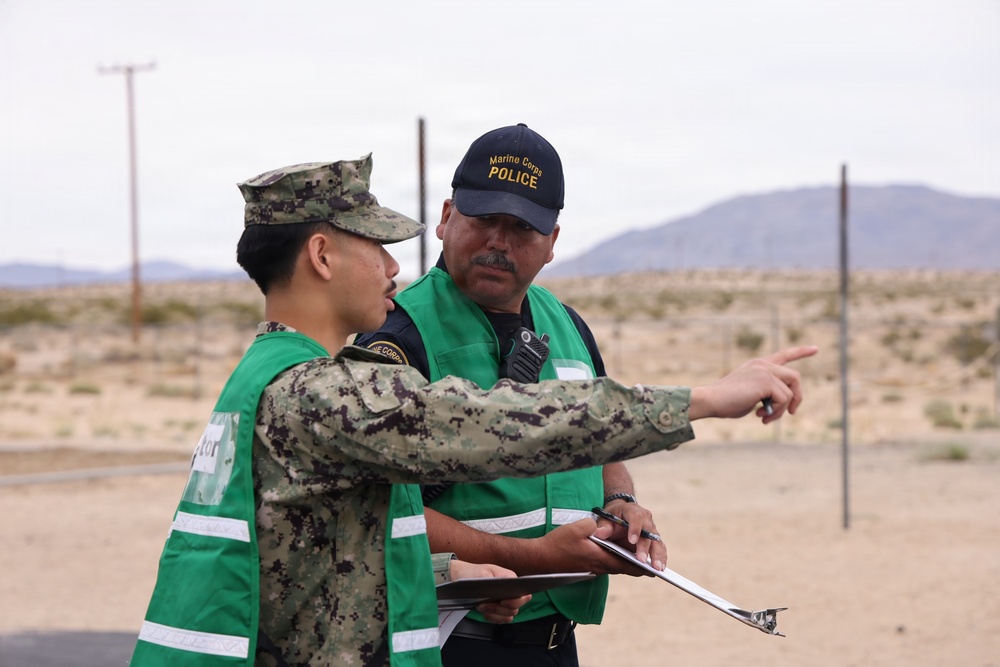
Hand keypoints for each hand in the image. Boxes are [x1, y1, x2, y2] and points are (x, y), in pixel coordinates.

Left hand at [449, 560, 530, 623]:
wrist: (460, 577)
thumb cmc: (472, 573)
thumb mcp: (482, 573)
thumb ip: (495, 581)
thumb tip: (505, 588)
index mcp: (511, 579)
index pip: (524, 595)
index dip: (515, 602)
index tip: (502, 602)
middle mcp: (511, 591)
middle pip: (515, 609)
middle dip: (499, 609)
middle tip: (485, 604)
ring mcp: (505, 601)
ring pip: (508, 616)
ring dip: (494, 614)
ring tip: (482, 606)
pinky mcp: (498, 609)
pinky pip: (500, 619)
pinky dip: (492, 618)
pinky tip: (484, 611)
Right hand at [535, 518, 650, 576]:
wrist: (541, 558)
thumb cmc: (558, 544)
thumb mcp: (578, 528)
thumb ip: (595, 526)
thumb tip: (602, 526)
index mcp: (600, 558)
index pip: (626, 565)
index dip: (641, 567)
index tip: (653, 569)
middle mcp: (599, 567)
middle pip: (623, 568)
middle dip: (636, 566)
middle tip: (650, 565)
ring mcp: (592, 568)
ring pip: (614, 567)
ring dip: (625, 563)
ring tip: (637, 560)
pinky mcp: (585, 567)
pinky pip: (605, 565)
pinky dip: (614, 561)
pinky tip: (615, 554)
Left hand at [599, 499, 667, 570]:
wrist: (621, 514)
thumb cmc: (613, 517)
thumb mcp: (605, 518)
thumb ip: (603, 526)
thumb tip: (599, 533)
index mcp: (632, 510)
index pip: (636, 517)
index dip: (635, 528)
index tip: (632, 540)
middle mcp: (646, 519)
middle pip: (648, 532)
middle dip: (645, 547)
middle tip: (642, 560)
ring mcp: (652, 530)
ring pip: (657, 542)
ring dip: (658, 555)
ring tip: (657, 568)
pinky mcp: (655, 540)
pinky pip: (660, 549)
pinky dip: (661, 558)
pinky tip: (660, 569)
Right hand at [690, 345, 817, 421]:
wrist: (710, 400)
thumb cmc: (725, 402)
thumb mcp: (750, 396)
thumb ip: (766, 394)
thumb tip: (783, 405)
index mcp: (758, 365)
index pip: (784, 355)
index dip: (801, 352)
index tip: (816, 349)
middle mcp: (763, 364)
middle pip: (795, 377)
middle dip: (797, 398)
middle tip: (791, 413)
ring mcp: (765, 370)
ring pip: (789, 392)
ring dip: (780, 410)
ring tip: (764, 418)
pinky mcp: (766, 380)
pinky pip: (783, 399)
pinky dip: (776, 412)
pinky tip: (760, 416)